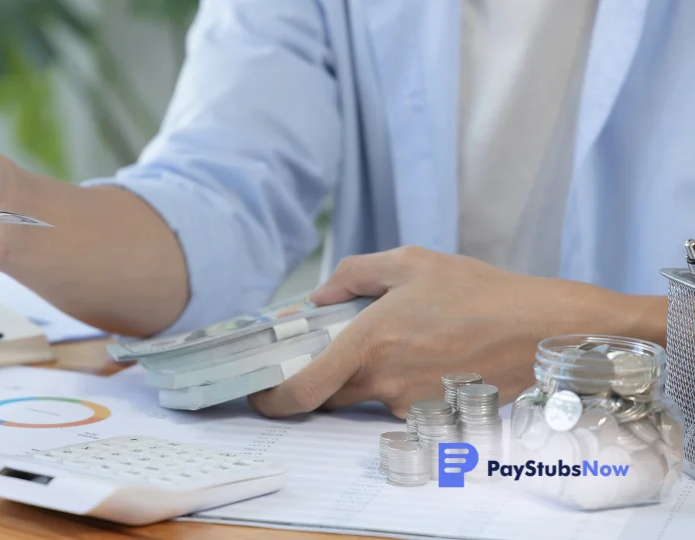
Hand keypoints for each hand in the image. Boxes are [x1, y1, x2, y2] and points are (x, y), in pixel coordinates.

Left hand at [248, 246, 642, 417]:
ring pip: (365, 395)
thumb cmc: (478, 291)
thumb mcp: (411, 262)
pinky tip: (429, 353)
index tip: (259, 395)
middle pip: (329, 394)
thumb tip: (320, 295)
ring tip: (407, 337)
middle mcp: (384, 381)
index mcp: (370, 341)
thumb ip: (354, 274)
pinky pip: (398, 401)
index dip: (272, 400)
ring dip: (369, 372)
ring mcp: (409, 404)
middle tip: (334, 346)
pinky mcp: (433, 415)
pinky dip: (399, 381)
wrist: (542, 330)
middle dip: (322, 375)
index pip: (303, 391)